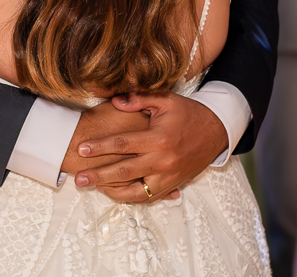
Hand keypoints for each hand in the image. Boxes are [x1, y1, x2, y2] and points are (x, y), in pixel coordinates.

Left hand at [74, 92, 228, 202]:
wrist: (216, 131)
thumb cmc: (189, 113)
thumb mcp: (166, 99)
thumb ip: (139, 99)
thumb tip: (115, 100)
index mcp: (159, 139)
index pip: (123, 144)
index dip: (100, 146)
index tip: (81, 148)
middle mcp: (163, 161)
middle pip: (125, 172)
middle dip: (99, 176)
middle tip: (79, 179)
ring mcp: (169, 177)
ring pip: (137, 192)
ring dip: (113, 192)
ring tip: (95, 189)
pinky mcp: (173, 185)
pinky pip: (150, 197)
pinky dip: (132, 198)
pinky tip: (116, 193)